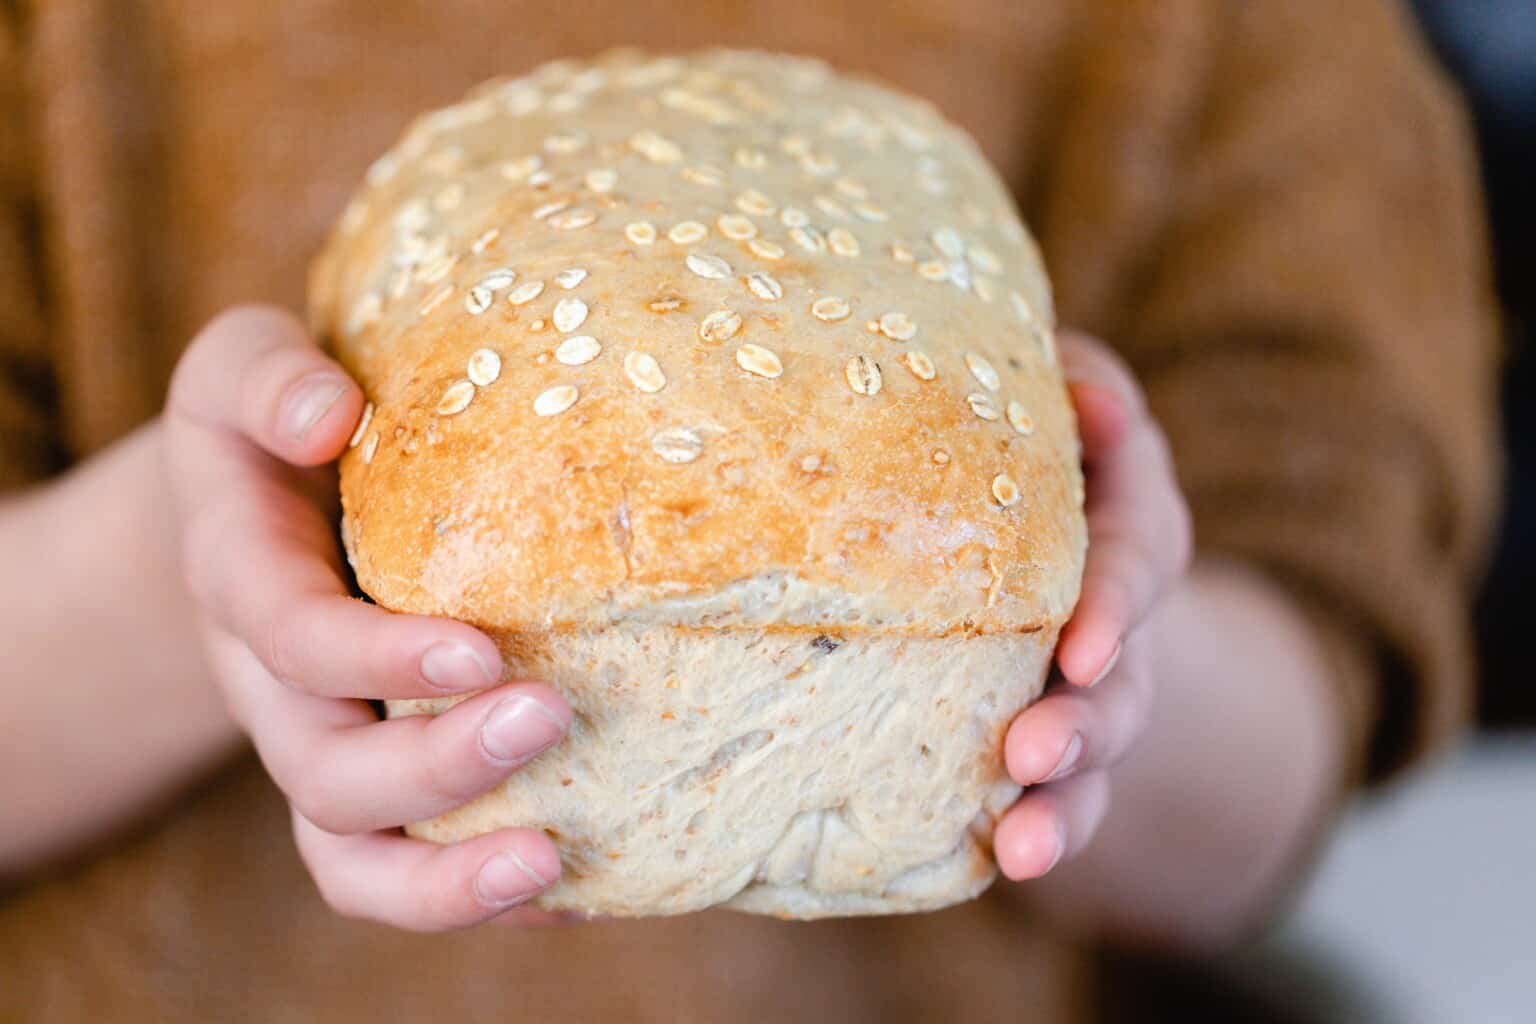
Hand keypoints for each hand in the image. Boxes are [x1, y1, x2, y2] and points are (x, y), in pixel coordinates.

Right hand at [164, 306, 572, 930]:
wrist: (253, 503)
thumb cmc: (269, 427)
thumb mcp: (241, 370)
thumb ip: (269, 379)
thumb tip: (328, 414)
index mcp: (244, 581)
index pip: (292, 639)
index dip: (376, 657)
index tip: (480, 650)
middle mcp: (278, 688)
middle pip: (328, 773)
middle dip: (436, 767)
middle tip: (550, 717)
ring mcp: (326, 742)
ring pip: (351, 856)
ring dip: (446, 879)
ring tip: (552, 863)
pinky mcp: (379, 773)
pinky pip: (404, 869)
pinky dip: (478, 897)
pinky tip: (579, 887)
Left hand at [993, 331, 1192, 879]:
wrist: (1050, 539)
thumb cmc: (1045, 450)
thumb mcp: (1078, 402)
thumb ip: (1089, 387)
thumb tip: (1092, 402)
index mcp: (1129, 533)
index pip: (1133, 565)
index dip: (1115, 605)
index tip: (1084, 645)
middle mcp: (1117, 626)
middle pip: (1121, 685)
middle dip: (1082, 723)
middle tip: (1032, 752)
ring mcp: (1087, 695)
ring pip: (1092, 759)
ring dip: (1062, 803)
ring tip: (1020, 846)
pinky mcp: (1047, 739)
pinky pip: (1053, 796)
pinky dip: (1036, 831)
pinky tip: (993, 863)